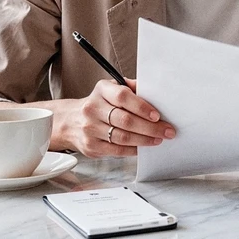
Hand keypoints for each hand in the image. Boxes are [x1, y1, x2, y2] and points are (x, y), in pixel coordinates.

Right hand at [54, 79, 175, 157]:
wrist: (71, 121)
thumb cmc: (99, 104)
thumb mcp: (111, 89)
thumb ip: (132, 88)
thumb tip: (155, 92)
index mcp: (101, 91)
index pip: (123, 97)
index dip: (142, 107)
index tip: (157, 115)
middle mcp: (93, 109)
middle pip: (125, 120)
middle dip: (150, 127)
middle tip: (167, 130)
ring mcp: (90, 129)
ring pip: (123, 137)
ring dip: (144, 140)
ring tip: (158, 139)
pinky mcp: (91, 146)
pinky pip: (116, 150)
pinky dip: (133, 150)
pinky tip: (142, 147)